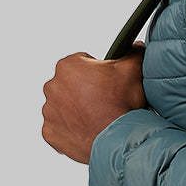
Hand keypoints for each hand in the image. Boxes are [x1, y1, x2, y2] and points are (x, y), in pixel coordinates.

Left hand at [42, 41, 146, 163]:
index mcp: (67, 67)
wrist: (118, 139)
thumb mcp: (133, 70)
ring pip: (63, 107)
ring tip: (97, 117)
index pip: (82, 62)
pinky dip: (71, 129)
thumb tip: (136, 46)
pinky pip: (59, 128)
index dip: (97, 72)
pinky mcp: (50, 133)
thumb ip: (133, 53)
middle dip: (83, 91)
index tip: (108, 84)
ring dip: (76, 110)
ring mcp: (49, 112)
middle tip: (104, 102)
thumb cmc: (122, 104)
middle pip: (70, 85)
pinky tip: (88, 130)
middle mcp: (52, 87)